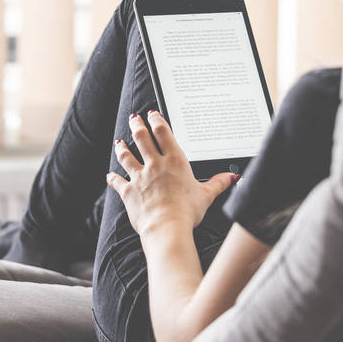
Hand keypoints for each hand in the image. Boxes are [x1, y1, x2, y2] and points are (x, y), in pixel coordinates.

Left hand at [106, 110, 237, 237]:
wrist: (167, 227)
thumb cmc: (187, 211)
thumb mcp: (206, 195)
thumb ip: (218, 183)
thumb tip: (232, 176)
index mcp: (175, 161)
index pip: (163, 133)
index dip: (156, 120)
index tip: (152, 114)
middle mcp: (155, 165)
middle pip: (142, 138)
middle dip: (137, 126)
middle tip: (134, 118)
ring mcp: (140, 177)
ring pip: (126, 156)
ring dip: (122, 147)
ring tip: (119, 142)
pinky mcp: (128, 191)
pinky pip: (117, 181)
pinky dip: (113, 178)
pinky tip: (110, 175)